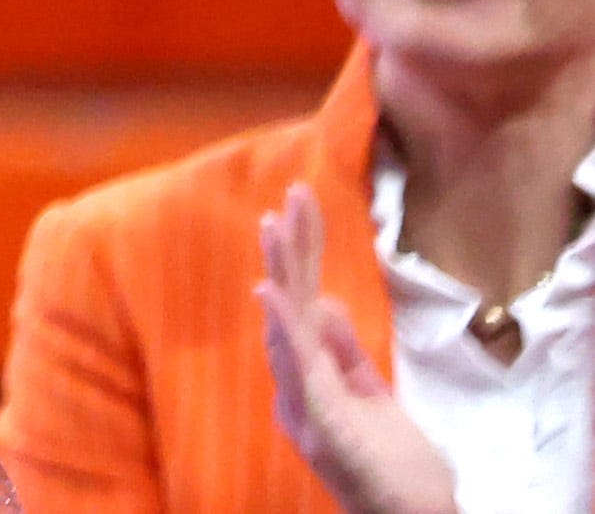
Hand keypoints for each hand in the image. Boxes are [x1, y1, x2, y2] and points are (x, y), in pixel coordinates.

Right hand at [258, 184, 460, 513]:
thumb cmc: (397, 471)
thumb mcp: (374, 401)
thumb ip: (348, 356)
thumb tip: (326, 301)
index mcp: (309, 381)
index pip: (302, 307)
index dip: (301, 258)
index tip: (300, 209)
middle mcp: (296, 388)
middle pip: (290, 307)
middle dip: (291, 250)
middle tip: (293, 196)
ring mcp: (305, 404)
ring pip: (286, 327)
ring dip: (281, 274)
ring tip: (275, 224)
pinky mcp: (320, 421)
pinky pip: (296, 368)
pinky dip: (281, 327)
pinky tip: (270, 291)